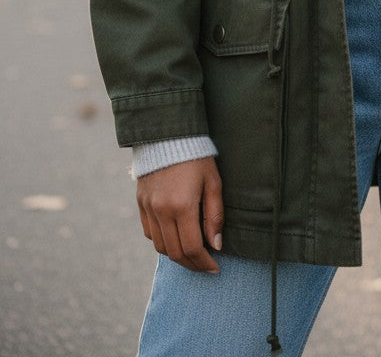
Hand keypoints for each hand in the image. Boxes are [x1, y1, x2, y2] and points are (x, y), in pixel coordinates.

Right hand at [137, 158, 223, 272]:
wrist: (168, 135)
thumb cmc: (197, 157)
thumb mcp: (213, 182)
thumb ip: (215, 215)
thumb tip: (217, 245)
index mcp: (182, 206)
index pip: (192, 247)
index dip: (204, 262)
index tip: (215, 268)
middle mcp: (161, 211)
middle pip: (175, 252)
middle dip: (192, 264)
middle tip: (206, 267)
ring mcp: (148, 208)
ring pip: (160, 246)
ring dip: (176, 256)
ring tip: (192, 256)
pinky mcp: (141, 204)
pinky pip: (149, 233)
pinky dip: (162, 242)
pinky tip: (176, 239)